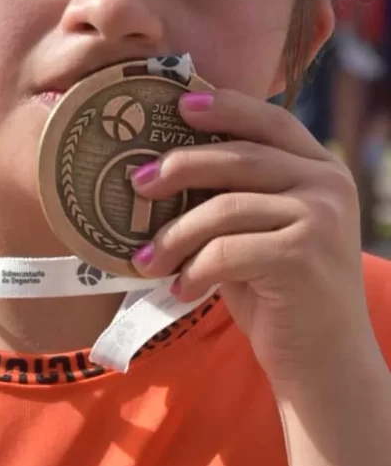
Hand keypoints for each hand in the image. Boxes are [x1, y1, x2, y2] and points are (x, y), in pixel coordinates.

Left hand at [130, 90, 372, 395]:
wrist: (325, 362)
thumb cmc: (281, 293)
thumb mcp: (263, 232)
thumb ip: (237, 195)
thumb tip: (162, 167)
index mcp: (321, 169)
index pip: (271, 121)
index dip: (226, 108)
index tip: (180, 104)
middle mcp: (328, 185)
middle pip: (238, 157)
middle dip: (180, 166)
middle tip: (137, 183)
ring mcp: (321, 219)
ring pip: (224, 208)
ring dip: (175, 234)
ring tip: (146, 259)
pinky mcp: (303, 256)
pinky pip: (226, 250)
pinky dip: (194, 270)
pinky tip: (181, 289)